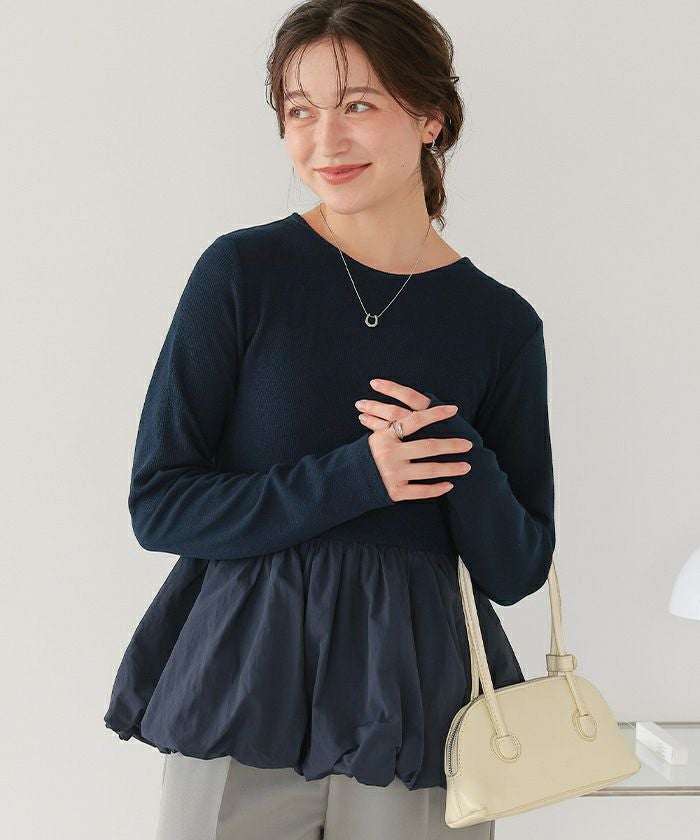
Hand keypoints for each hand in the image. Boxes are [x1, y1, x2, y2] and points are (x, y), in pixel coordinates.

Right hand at [356, 378, 472, 501]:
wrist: (350, 479)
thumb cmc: (371, 453)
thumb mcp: (379, 435)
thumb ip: (398, 425)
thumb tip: (424, 408)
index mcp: (385, 436)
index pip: (415, 420)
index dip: (435, 413)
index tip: (454, 409)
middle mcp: (389, 454)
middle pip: (428, 447)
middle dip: (451, 445)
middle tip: (469, 444)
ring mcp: (393, 474)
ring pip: (429, 470)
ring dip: (451, 468)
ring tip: (467, 466)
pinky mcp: (395, 492)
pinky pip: (422, 491)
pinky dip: (437, 489)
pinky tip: (450, 484)